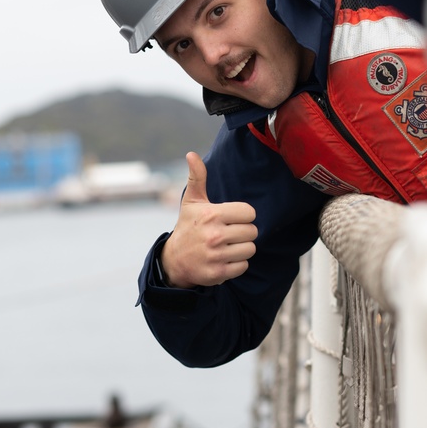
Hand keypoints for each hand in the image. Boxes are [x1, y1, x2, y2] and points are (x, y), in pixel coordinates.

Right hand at [159, 152, 257, 287]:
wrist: (174, 260)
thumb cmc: (188, 226)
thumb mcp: (192, 201)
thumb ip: (197, 177)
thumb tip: (191, 154)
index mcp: (212, 214)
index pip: (249, 212)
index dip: (243, 215)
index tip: (232, 218)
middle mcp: (215, 235)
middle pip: (252, 231)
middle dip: (243, 232)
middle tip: (229, 233)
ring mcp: (217, 255)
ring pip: (250, 249)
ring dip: (241, 248)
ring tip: (227, 246)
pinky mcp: (218, 273)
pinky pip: (244, 266)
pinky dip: (237, 264)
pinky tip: (224, 259)